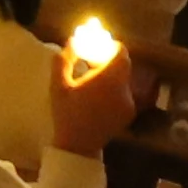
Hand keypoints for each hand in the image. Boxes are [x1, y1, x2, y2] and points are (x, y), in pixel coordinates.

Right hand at [43, 43, 151, 158]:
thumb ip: (63, 60)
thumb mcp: (58, 86)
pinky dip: (114, 88)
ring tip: (92, 79)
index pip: (120, 52)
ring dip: (111, 74)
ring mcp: (129, 102)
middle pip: (123, 65)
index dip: (110, 46)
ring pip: (124, 78)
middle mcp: (124, 88)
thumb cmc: (66, 114)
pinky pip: (124, 92)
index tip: (96, 47)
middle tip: (91, 61)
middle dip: (109, 60)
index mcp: (109, 79)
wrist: (78, 146)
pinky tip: (98, 95)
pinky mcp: (129, 113)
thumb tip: (71, 42)